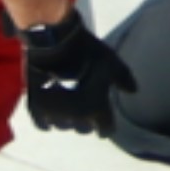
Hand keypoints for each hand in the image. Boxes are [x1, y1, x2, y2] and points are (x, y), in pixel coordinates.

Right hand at [18, 13, 124, 141]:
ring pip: (63, 126)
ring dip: (66, 119)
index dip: (107, 127)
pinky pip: (42, 123)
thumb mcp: (110, 61)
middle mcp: (76, 117)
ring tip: (67, 108)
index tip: (106, 124)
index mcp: (96, 108)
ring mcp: (55, 113)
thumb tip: (133, 90)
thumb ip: (123, 77)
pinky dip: (46, 121)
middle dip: (86, 122)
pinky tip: (48, 117)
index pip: (106, 129)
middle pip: (83, 129)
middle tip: (86, 110)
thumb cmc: (86, 51)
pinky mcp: (37, 107)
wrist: (53, 41)